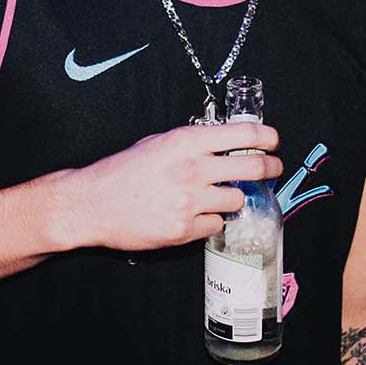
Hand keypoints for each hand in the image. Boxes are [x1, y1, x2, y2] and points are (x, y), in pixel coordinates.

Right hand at [55, 122, 283, 251]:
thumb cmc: (122, 172)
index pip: (244, 135)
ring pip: (236, 200)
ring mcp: (189, 201)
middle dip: (269, 169)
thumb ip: (191, 143)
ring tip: (213, 197)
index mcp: (186, 142)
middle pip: (253, 169)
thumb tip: (224, 142)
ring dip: (231, 199)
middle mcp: (192, 169)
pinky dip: (209, 222)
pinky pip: (215, 225)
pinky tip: (192, 216)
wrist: (92, 204)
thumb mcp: (157, 144)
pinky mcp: (184, 229)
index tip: (273, 142)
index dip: (267, 138)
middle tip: (272, 169)